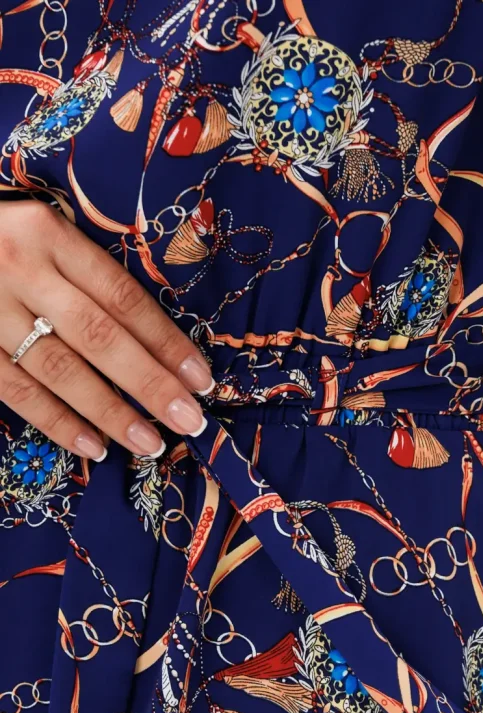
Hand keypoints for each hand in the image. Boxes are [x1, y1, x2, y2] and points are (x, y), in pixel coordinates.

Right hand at [0, 201, 212, 460]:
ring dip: (111, 412)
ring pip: (60, 369)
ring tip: (151, 444)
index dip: (166, 342)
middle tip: (190, 422)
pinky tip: (95, 447)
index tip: (202, 380)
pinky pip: (17, 390)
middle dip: (150, 384)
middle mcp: (18, 267)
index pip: (122, 296)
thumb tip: (157, 345)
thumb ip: (85, 277)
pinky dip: (59, 422)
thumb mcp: (39, 236)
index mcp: (48, 233)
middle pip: (99, 335)